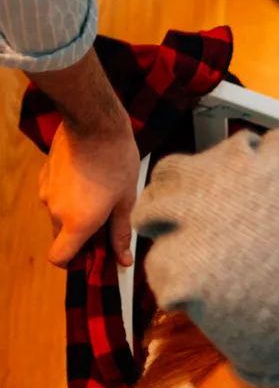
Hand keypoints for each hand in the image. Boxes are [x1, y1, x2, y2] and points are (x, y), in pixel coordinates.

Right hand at [42, 118, 137, 266]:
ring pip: (58, 214)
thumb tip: (123, 260)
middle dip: (81, 234)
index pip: (59, 258)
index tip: (92, 256)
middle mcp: (55, 211)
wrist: (95, 124)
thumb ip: (121, 233)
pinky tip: (88, 179)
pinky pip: (55, 195)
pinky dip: (68, 195)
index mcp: (76, 222)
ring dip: (75, 212)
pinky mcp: (44, 176)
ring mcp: (46, 192)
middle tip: (106, 221)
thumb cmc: (117, 162)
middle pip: (62, 236)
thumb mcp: (126, 201)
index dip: (73, 262)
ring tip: (101, 194)